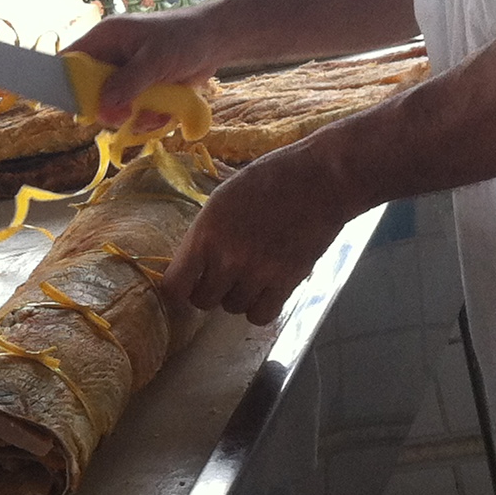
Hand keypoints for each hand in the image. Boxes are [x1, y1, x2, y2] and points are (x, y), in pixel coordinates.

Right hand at [69, 11, 227, 127]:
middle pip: (89, 93)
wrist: (217, 40)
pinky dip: (148, 119)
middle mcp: (110, 58)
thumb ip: (129, 82)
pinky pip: (133, 114)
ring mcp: (125, 77)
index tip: (76, 108)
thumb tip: (103, 108)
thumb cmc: (185, 38)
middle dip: (110, 110)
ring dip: (134, 118)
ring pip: (112, 109)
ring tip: (157, 113)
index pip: (70, 61)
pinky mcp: (141, 91)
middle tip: (128, 116)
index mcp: (105, 38)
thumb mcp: (156, 59)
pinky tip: (166, 113)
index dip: (64, 84)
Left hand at [164, 143, 353, 325]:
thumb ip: (205, 232)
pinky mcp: (286, 282)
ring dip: (236, 296)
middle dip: (208, 290)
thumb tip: (191, 259)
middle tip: (221, 275)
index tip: (184, 286)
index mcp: (206, 234)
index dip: (176, 291)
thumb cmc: (271, 179)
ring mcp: (258, 273)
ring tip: (249, 274)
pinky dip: (260, 308)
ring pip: (232, 308)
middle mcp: (228, 258)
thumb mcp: (222, 197)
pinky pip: (261, 316)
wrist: (321, 180)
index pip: (174, 286)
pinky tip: (264, 291)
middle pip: (203, 301)